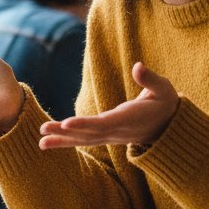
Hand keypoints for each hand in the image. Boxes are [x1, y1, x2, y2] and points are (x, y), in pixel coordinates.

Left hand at [39, 62, 177, 149]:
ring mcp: (111, 136)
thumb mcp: (163, 88)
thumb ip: (150, 79)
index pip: (104, 124)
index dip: (85, 124)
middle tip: (43, 130)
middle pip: (88, 134)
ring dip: (61, 140)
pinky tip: (48, 142)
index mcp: (128, 119)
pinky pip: (84, 141)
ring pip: (84, 140)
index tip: (67, 123)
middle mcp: (117, 131)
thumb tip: (138, 66)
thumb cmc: (164, 102)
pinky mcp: (106, 135)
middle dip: (66, 133)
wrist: (168, 125)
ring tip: (41, 141)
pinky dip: (66, 141)